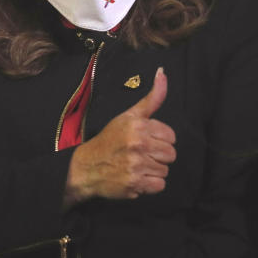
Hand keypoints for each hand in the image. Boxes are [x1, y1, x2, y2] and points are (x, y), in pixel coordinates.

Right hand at [64, 67, 175, 204]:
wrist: (85, 167)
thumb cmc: (109, 140)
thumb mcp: (129, 115)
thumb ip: (151, 98)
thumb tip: (163, 72)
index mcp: (138, 126)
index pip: (171, 137)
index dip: (160, 140)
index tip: (145, 141)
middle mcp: (138, 144)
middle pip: (170, 154)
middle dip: (158, 156)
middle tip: (141, 155)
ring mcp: (136, 165)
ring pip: (165, 170)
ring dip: (153, 171)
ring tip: (137, 166)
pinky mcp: (135, 183)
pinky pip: (159, 185)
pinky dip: (149, 185)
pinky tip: (137, 178)